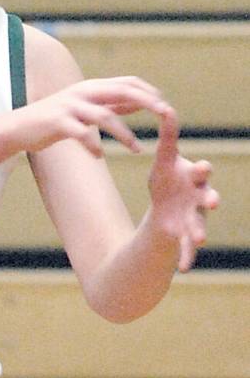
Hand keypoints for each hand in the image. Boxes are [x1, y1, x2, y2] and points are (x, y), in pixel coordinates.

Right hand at [21, 76, 169, 155]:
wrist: (19, 127)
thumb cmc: (54, 119)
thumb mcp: (84, 107)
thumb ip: (109, 104)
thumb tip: (138, 102)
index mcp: (91, 87)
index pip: (127, 82)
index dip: (149, 92)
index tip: (165, 106)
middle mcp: (82, 92)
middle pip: (122, 92)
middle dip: (147, 103)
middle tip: (165, 116)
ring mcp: (70, 107)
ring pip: (105, 116)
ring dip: (124, 134)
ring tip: (137, 149)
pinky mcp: (58, 123)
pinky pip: (82, 135)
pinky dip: (93, 146)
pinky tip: (99, 155)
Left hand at [147, 108, 219, 270]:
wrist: (166, 203)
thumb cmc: (168, 177)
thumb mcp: (164, 159)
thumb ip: (168, 137)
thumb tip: (166, 107)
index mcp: (193, 177)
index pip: (201, 171)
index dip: (201, 169)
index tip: (202, 167)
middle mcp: (199, 197)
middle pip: (207, 198)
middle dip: (210, 199)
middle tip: (212, 201)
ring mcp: (194, 216)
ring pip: (199, 224)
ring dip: (199, 232)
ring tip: (198, 240)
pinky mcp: (184, 234)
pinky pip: (185, 247)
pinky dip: (186, 258)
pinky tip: (184, 269)